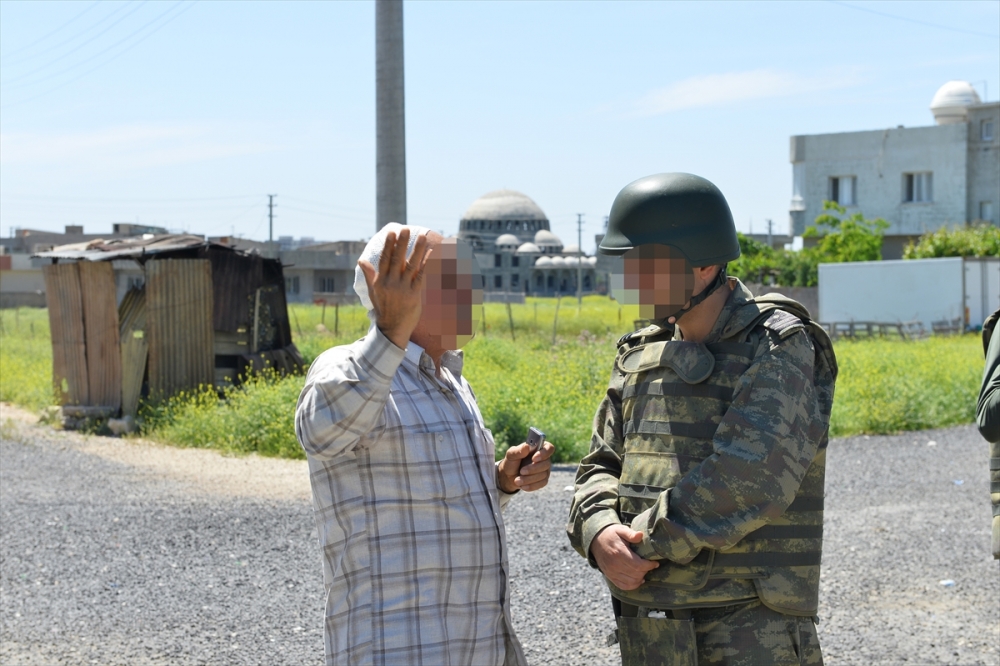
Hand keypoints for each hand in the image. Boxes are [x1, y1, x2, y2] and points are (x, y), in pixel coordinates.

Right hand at [358, 228, 431, 348]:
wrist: (392, 328)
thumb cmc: (383, 308)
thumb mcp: (373, 292)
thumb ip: (369, 275)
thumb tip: (361, 261)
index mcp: (380, 281)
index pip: (384, 259)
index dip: (388, 245)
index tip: (392, 233)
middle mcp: (391, 283)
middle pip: (397, 259)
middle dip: (402, 243)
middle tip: (406, 229)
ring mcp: (403, 288)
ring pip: (411, 265)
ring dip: (417, 250)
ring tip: (422, 237)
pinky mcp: (414, 294)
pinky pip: (421, 276)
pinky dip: (426, 264)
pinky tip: (431, 254)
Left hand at [496, 441, 553, 492]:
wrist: (509, 476)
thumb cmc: (511, 462)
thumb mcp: (511, 454)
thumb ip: (518, 450)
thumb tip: (527, 446)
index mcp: (538, 448)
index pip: (549, 448)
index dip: (544, 453)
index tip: (534, 459)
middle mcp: (544, 458)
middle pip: (546, 463)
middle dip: (533, 469)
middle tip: (521, 471)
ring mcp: (545, 470)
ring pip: (543, 475)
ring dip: (529, 479)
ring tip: (517, 480)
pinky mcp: (543, 480)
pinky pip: (541, 483)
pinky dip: (531, 485)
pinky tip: (522, 486)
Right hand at [590, 525, 658, 589]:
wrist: (596, 540)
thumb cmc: (611, 534)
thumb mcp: (621, 529)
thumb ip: (631, 534)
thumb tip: (640, 535)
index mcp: (619, 552)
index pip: (638, 565)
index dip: (649, 566)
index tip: (655, 563)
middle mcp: (614, 564)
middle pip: (636, 574)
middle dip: (646, 571)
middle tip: (650, 565)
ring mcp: (611, 572)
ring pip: (631, 582)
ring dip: (640, 578)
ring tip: (644, 571)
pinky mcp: (610, 576)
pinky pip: (623, 586)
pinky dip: (632, 585)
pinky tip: (638, 580)